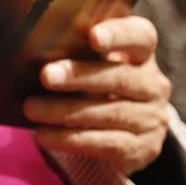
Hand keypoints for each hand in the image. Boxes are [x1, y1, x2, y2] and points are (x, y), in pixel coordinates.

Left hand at [24, 15, 170, 175]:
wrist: (127, 131)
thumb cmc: (98, 83)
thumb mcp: (96, 62)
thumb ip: (78, 49)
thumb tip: (31, 43)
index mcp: (143, 54)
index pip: (141, 36)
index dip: (119, 35)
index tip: (93, 36)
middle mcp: (153, 84)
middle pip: (119, 78)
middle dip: (79, 76)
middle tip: (45, 75)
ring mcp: (151, 119)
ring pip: (110, 113)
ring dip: (66, 111)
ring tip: (32, 108)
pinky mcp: (142, 149)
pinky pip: (105, 143)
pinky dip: (70, 139)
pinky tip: (43, 134)